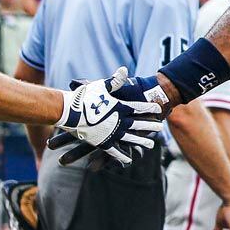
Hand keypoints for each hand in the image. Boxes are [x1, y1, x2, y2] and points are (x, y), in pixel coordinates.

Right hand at [50, 67, 164, 165]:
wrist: (69, 112)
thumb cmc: (84, 97)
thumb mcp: (101, 86)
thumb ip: (114, 81)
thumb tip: (124, 70)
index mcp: (120, 107)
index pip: (139, 107)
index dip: (149, 108)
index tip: (159, 109)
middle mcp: (120, 121)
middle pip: (139, 124)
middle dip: (150, 125)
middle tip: (160, 127)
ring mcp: (113, 133)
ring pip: (131, 139)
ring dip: (141, 142)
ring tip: (151, 144)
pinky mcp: (103, 143)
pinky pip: (116, 151)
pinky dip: (122, 156)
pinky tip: (129, 160)